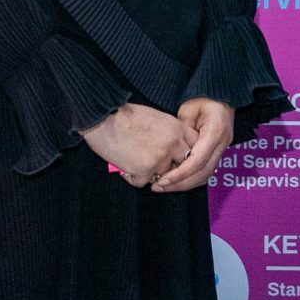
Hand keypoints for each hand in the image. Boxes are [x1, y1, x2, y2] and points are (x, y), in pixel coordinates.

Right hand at [82, 102, 196, 187]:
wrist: (103, 118)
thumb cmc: (125, 116)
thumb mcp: (157, 118)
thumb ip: (170, 133)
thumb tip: (175, 149)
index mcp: (177, 128)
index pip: (195, 148)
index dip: (187, 156)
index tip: (178, 159)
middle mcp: (173, 144)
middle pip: (183, 166)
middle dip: (171, 169)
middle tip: (155, 167)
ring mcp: (160, 158)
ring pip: (163, 176)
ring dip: (149, 173)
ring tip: (134, 162)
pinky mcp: (145, 170)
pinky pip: (143, 183)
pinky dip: (132, 178)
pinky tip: (124, 167)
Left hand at [153, 97, 235, 193]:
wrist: (220, 95)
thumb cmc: (202, 98)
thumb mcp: (187, 110)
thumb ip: (181, 131)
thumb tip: (172, 152)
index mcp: (215, 131)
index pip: (198, 160)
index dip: (180, 174)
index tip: (162, 180)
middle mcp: (222, 143)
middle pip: (203, 172)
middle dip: (181, 183)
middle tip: (159, 187)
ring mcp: (223, 149)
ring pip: (206, 175)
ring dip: (186, 184)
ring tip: (165, 186)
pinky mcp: (219, 152)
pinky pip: (206, 169)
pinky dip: (192, 178)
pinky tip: (177, 179)